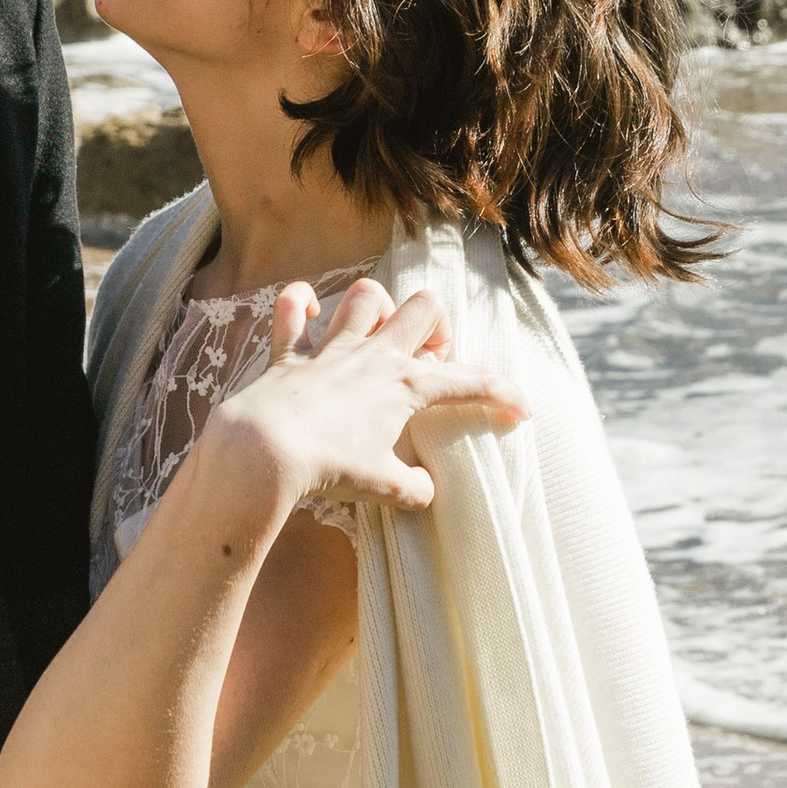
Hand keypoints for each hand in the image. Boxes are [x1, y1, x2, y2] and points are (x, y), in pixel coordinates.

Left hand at [211, 279, 522, 518]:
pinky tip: (306, 311)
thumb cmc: (331, 467)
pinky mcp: (288, 356)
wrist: (266, 452)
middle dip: (437, 325)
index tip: (521, 410)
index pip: (468, 382)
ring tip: (379, 334)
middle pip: (424, 307)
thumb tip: (424, 490)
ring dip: (378, 308)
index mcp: (404, 386)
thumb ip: (413, 488)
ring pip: (365, 296)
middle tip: (430, 361)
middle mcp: (372, 357)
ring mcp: (329, 351)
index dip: (502, 394)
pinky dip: (299, 305)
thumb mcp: (384, 487)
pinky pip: (290, 311)